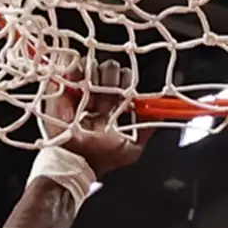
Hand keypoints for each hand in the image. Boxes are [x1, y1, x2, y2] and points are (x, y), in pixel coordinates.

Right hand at [45, 60, 146, 175]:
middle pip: (111, 72)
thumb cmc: (100, 157)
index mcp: (113, 107)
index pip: (125, 83)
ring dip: (96, 74)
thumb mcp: (131, 150)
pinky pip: (73, 69)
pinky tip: (81, 80)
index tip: (126, 92)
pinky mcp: (65, 89)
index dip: (127, 82)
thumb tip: (163, 115)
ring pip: (94, 67)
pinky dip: (78, 69)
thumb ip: (147, 131)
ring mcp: (81, 92)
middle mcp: (98, 98)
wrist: (75, 159)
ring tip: (94, 90)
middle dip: (112, 77)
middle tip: (109, 90)